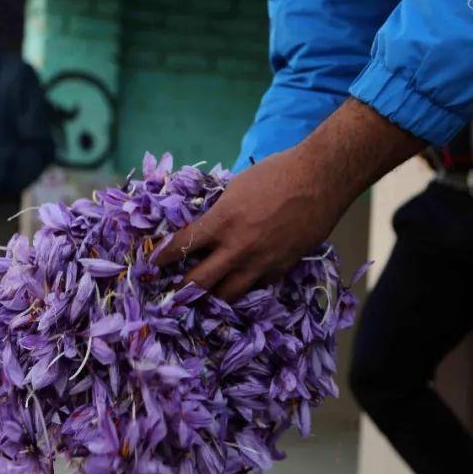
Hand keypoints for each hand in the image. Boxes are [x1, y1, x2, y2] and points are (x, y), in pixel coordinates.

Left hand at [154, 98, 424, 301]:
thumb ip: (217, 212)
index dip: (161, 258)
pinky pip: (254, 289)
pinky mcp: (280, 269)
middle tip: (170, 293)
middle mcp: (236, 248)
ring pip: (226, 295)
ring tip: (200, 299)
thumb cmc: (277, 174)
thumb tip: (202, 226)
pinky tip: (235, 288)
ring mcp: (259, 263)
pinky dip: (242, 289)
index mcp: (221, 222)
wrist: (321, 178)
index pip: (180, 247)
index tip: (151, 265)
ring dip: (210, 297)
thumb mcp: (235, 188)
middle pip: (198, 282)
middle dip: (180, 290)